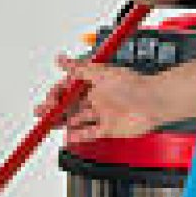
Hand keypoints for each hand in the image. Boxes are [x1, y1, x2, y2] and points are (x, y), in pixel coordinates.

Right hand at [38, 55, 168, 143]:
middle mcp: (97, 100)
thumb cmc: (133, 85)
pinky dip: (79, 136)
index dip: (57, 94)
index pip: (69, 90)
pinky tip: (69, 137)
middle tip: (42, 114)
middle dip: (54, 111)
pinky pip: (90, 134)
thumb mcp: (101, 72)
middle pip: (70, 107)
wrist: (153, 101)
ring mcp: (102, 115)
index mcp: (94, 85)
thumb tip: (61, 59)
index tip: (49, 99)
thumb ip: (79, 68)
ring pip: (77, 120)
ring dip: (64, 123)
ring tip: (54, 125)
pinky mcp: (109, 130)